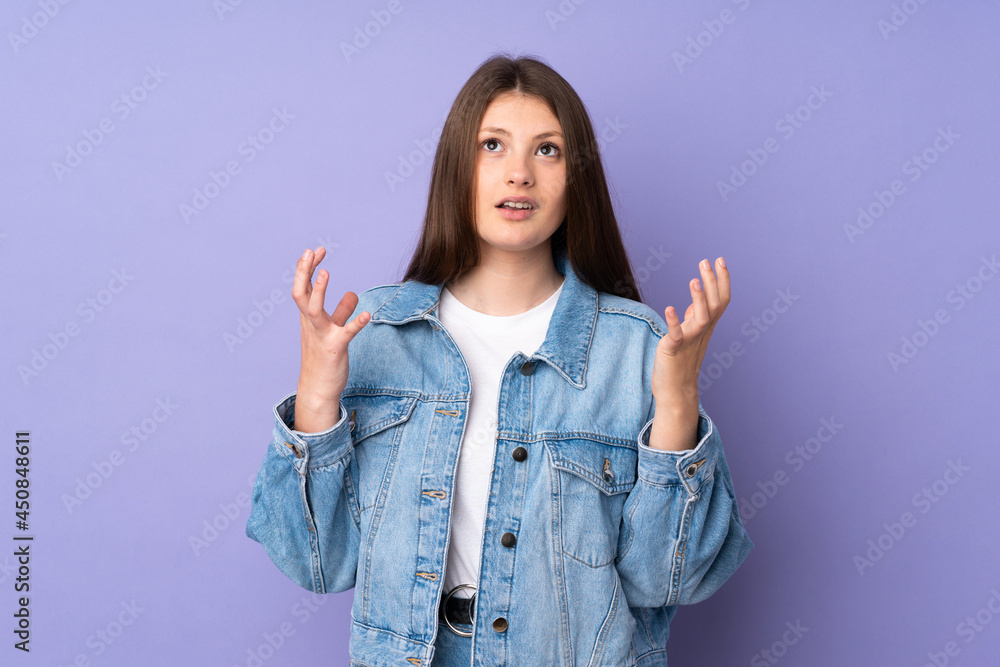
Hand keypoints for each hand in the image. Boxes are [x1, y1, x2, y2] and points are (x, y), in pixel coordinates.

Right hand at [291, 246, 369, 431]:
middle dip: (305, 272)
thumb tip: (351, 295)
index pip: (302, 288)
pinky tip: (368, 314)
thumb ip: (341, 312)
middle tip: (312, 251)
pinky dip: (355, 322)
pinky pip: (345, 333)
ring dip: (319, 292)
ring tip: (327, 273)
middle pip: (300, 294)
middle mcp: (311, 325)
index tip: (316, 250)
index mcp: (308, 319)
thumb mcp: (332, 331)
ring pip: (314, 311)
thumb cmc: (324, 358)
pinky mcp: (335, 348)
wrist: (318, 389)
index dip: (307, 268)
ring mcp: (321, 336)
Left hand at [651, 257, 730, 411]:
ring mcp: (689, 341)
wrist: (676, 391)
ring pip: (701, 318)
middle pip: (714, 304)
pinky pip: (676, 335)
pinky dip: (674, 322)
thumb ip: (694, 318)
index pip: (721, 300)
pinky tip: (669, 308)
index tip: (720, 260)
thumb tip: (695, 302)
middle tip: (706, 261)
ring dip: (699, 299)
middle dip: (712, 282)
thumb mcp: (690, 335)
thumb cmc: (681, 361)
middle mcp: (702, 332)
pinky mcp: (674, 349)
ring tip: (693, 280)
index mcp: (706, 326)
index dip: (722, 280)